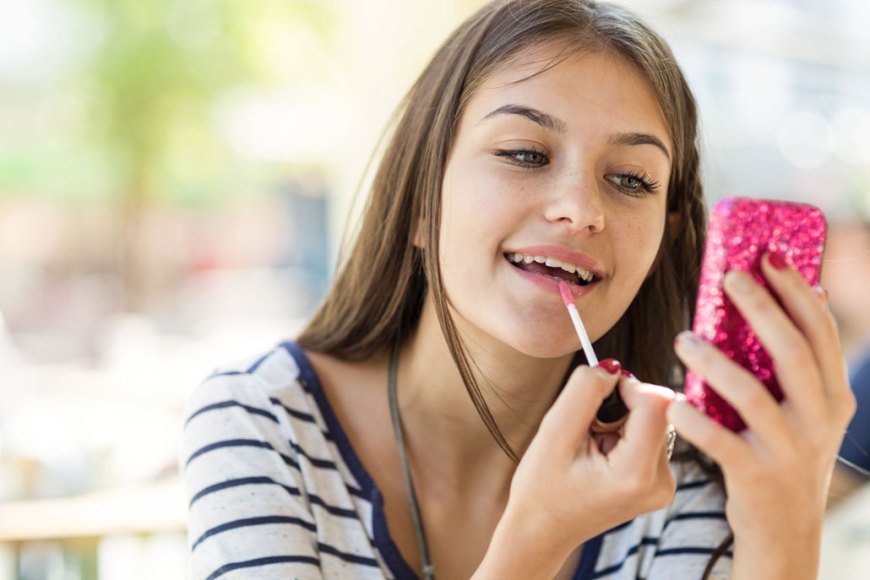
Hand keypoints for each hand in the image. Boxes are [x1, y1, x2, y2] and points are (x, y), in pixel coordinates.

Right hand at [476, 364, 675, 578]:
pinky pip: (651, 435)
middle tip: (588, 427)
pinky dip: (625, 433)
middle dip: (622, 404)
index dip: (627, 385)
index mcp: (636, 474)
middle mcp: (661, 482)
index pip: (656, 402)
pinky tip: (600, 453)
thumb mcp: (554, 432)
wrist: (541, 531)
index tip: (598, 393)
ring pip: (655, 419)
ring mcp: (664, 485)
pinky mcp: (659, 482)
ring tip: (591, 444)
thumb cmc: (541, 487)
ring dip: (622, 418)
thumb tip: (613, 367)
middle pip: (658, 409)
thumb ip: (584, 391)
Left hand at [668, 253, 856, 578]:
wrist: (784, 530)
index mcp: (833, 396)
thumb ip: (798, 365)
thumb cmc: (783, 454)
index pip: (820, 332)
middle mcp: (819, 420)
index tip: (768, 255)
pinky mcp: (756, 475)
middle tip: (729, 277)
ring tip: (683, 339)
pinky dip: (694, 419)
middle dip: (760, 307)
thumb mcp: (805, 411)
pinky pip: (721, 440)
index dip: (796, 290)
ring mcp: (790, 449)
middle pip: (791, 350)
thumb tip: (800, 296)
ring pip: (752, 393)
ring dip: (714, 361)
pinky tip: (673, 402)